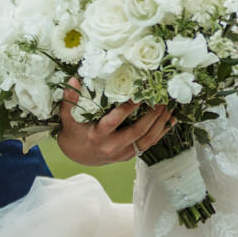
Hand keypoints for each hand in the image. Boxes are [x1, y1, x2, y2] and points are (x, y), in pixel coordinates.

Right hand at [53, 82, 173, 166]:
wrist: (76, 156)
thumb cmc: (73, 133)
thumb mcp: (68, 118)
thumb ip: (69, 101)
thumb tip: (73, 80)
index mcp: (97, 135)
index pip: (115, 121)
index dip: (127, 109)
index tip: (139, 95)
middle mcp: (111, 146)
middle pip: (137, 132)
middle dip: (152, 116)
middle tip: (162, 100)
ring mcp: (121, 153)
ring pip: (146, 141)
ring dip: (160, 125)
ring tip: (170, 109)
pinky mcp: (128, 156)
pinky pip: (147, 145)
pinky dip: (159, 134)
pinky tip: (169, 122)